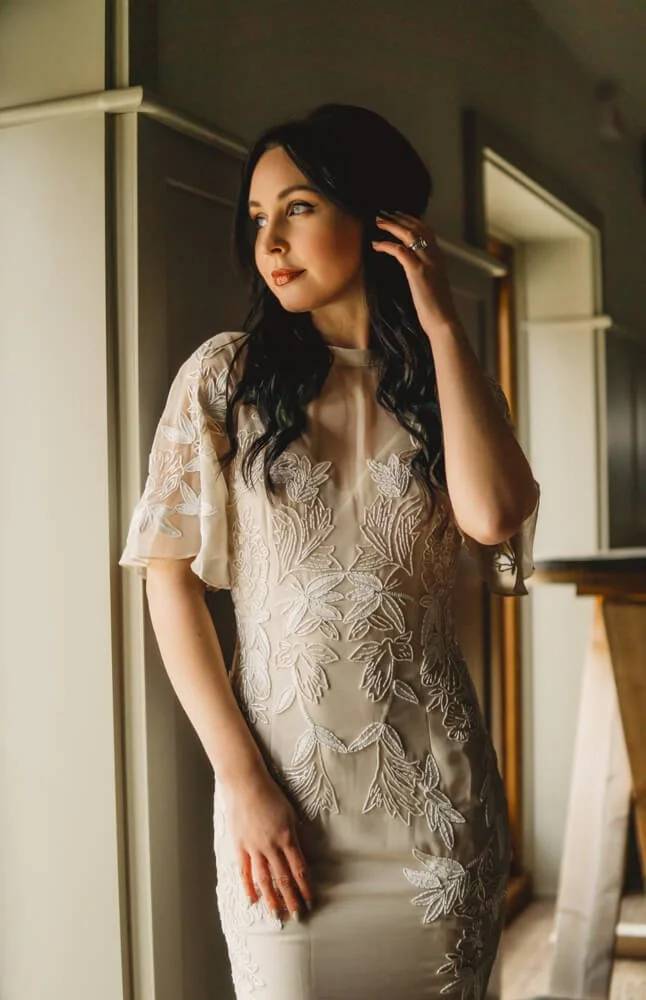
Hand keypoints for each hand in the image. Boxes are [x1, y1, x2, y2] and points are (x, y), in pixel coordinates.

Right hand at [220, 769, 313, 921]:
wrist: (246, 784)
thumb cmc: (271, 795)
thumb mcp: (291, 813)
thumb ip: (297, 834)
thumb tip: (303, 852)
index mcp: (287, 837)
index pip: (299, 869)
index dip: (305, 887)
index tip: (311, 901)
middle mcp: (271, 846)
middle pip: (283, 878)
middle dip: (291, 898)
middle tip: (297, 914)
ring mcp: (254, 847)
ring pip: (264, 879)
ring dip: (271, 898)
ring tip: (277, 913)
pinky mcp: (240, 846)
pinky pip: (244, 870)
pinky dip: (248, 886)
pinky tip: (252, 899)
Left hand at [371, 210, 459, 334]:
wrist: (444, 321)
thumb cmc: (437, 309)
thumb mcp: (433, 286)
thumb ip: (427, 274)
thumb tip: (415, 271)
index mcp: (439, 259)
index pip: (428, 232)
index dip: (413, 221)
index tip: (399, 216)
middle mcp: (435, 257)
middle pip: (419, 228)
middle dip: (400, 218)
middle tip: (384, 213)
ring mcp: (427, 263)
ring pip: (410, 234)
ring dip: (392, 226)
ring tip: (378, 222)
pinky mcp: (417, 272)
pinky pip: (400, 251)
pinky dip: (387, 245)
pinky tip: (376, 245)